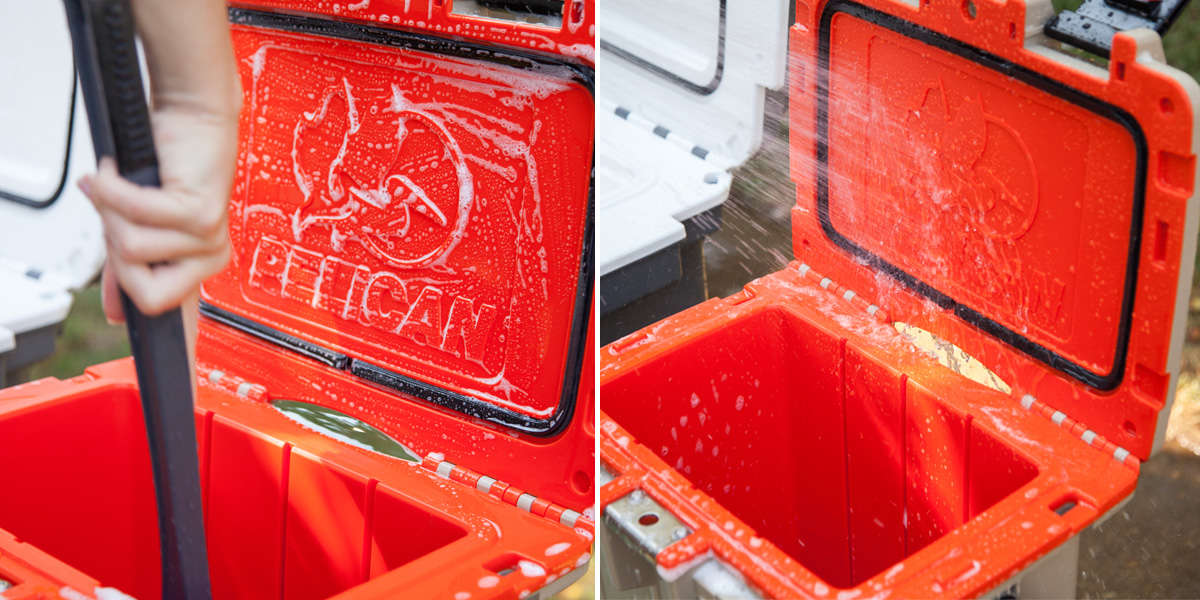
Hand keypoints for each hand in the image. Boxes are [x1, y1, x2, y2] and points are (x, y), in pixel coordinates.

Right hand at [79, 104, 236, 323]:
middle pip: (143, 292)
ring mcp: (208, 237)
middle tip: (119, 211)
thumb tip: (117, 314)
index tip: (185, 379)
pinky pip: (135, 216)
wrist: (191, 117)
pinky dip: (112, 189)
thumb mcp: (140, 224)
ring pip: (132, 251)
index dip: (181, 344)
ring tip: (122, 185)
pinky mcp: (200, 213)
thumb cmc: (168, 166)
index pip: (185, 317)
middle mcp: (210, 256)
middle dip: (115, 250)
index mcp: (198, 265)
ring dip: (111, 212)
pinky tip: (115, 172)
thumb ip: (126, 266)